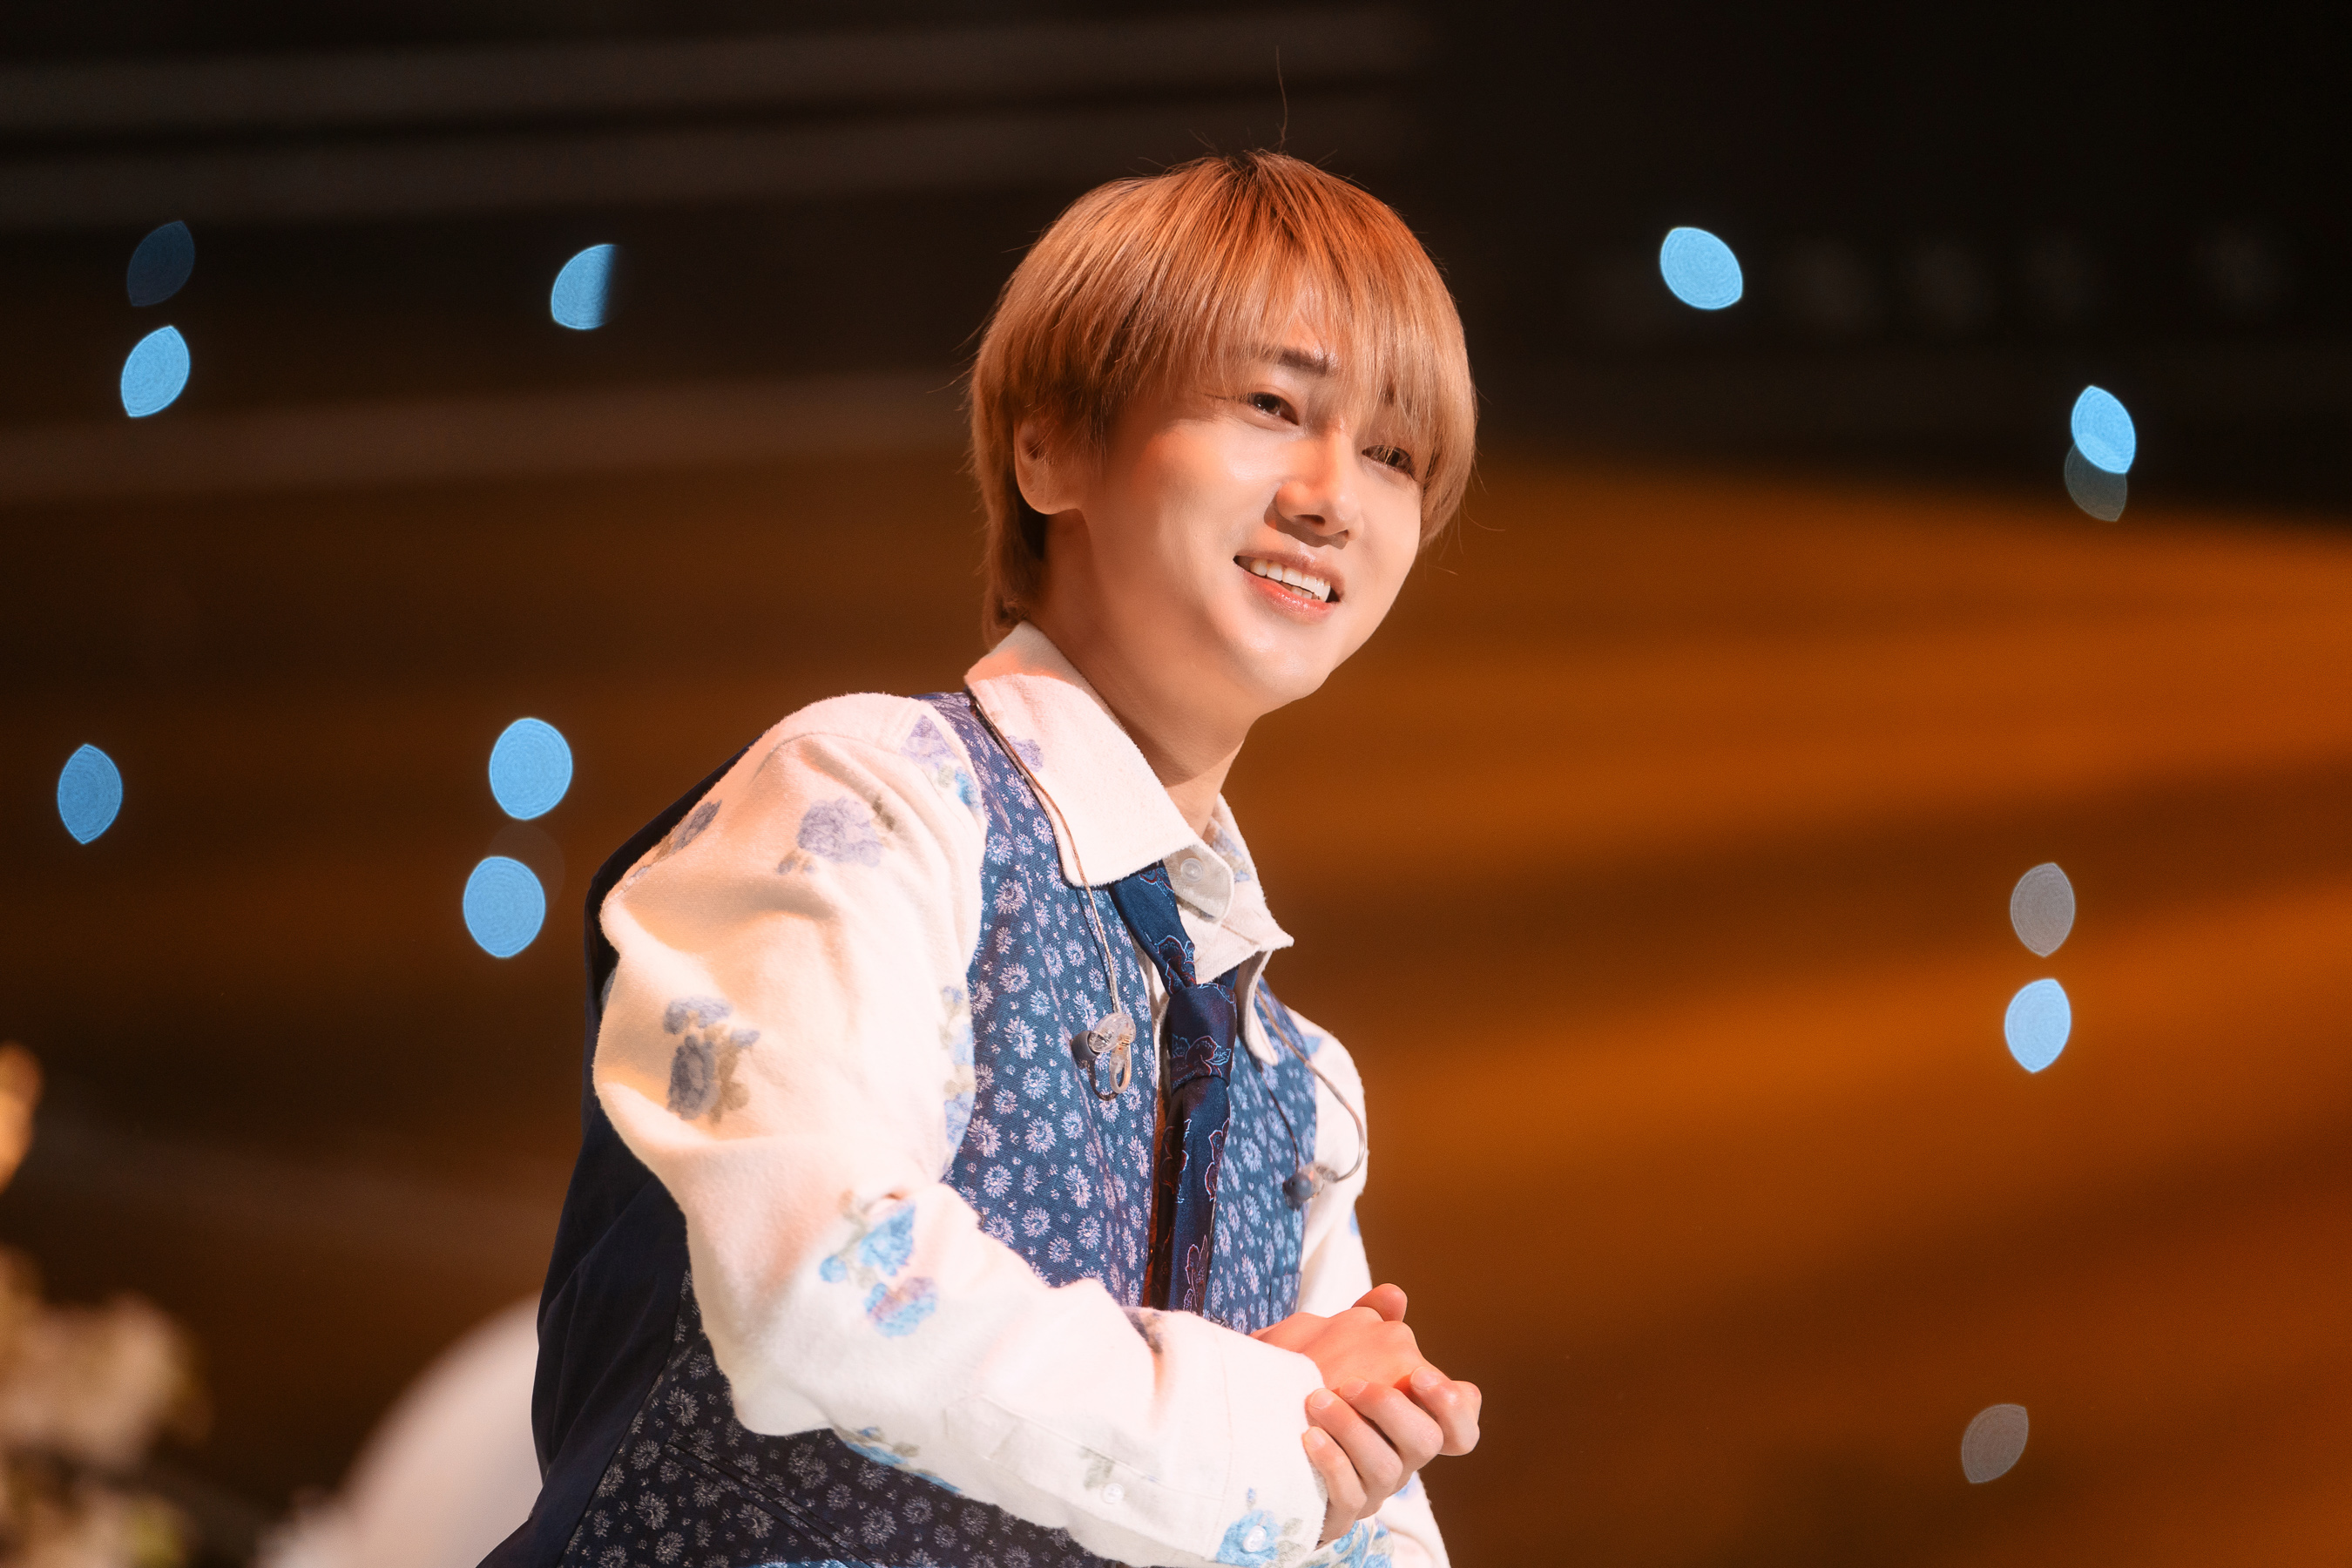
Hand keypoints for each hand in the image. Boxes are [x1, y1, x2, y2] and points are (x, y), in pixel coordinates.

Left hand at [1252, 1287, 1483, 1544]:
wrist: (1255, 1428)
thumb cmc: (1308, 1382)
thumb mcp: (1335, 1344)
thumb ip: (1368, 1320)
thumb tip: (1393, 1295)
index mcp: (1409, 1419)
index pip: (1461, 1427)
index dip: (1454, 1406)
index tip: (1416, 1376)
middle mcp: (1399, 1457)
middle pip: (1428, 1442)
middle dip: (1393, 1409)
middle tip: (1351, 1383)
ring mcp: (1372, 1487)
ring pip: (1388, 1472)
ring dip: (1353, 1431)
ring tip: (1314, 1400)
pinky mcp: (1340, 1511)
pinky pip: (1350, 1497)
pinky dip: (1333, 1464)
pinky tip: (1308, 1436)